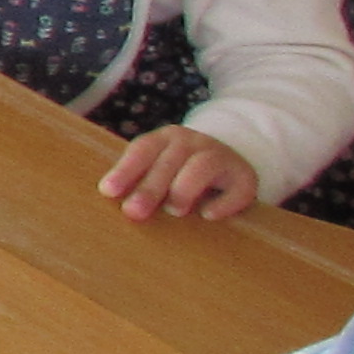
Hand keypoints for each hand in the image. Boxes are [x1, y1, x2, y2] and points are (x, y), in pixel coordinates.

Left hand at [101, 124, 257, 222]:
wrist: (228, 164)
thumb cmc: (179, 172)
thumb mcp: (157, 169)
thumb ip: (138, 180)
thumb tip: (113, 202)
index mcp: (166, 138)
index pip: (143, 149)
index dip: (126, 170)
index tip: (109, 191)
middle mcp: (193, 142)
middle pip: (170, 160)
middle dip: (150, 187)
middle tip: (134, 212)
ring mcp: (222, 156)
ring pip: (202, 166)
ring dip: (184, 189)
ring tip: (174, 210)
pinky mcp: (245, 178)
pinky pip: (237, 189)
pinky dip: (223, 203)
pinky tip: (208, 215)